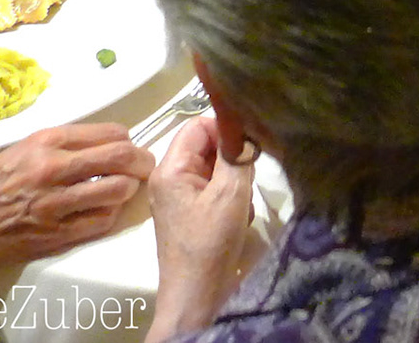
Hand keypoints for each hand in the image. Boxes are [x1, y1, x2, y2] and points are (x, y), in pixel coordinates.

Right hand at [0, 124, 150, 300]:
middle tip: (144, 166)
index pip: (110, 133)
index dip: (128, 139)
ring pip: (119, 190)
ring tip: (125, 190)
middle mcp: (55, 168)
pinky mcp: (56, 234)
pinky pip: (102, 221)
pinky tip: (104, 212)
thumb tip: (94, 144)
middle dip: (142, 160)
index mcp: (45, 142)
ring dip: (129, 189)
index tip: (130, 145)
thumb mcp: (16, 151)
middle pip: (122, 157)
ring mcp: (57, 203)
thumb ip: (56, 146)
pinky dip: (111, 215)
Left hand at [147, 117, 255, 341]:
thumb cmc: (210, 243)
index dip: (226, 129)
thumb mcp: (230, 193)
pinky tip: (237, 217)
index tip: (248, 148)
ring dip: (234, 181)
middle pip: (207, 146)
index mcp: (170, 170)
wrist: (197, 294)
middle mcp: (169, 179)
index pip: (198, 125)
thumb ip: (237, 155)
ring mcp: (178, 197)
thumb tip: (243, 129)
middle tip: (245, 181)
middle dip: (232, 159)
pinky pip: (214, 189)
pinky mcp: (189, 213)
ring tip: (240, 205)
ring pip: (215, 168)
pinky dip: (231, 197)